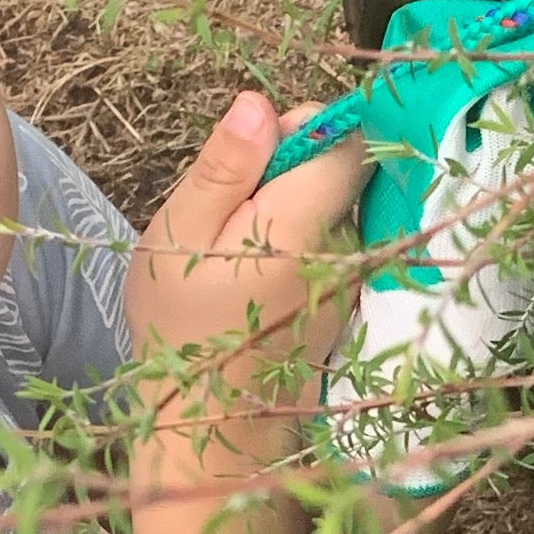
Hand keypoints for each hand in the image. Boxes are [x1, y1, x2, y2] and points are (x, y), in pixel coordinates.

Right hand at [129, 88, 364, 376]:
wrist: (211, 430)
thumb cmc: (180, 329)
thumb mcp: (180, 234)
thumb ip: (225, 167)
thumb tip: (260, 103)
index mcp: (306, 223)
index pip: (348, 143)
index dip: (304, 132)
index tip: (253, 161)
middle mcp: (347, 248)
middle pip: (339, 176)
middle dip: (288, 176)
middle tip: (229, 218)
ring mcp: (354, 281)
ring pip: (331, 213)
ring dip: (288, 216)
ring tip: (237, 256)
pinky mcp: (347, 306)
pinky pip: (328, 251)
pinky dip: (295, 252)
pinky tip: (255, 284)